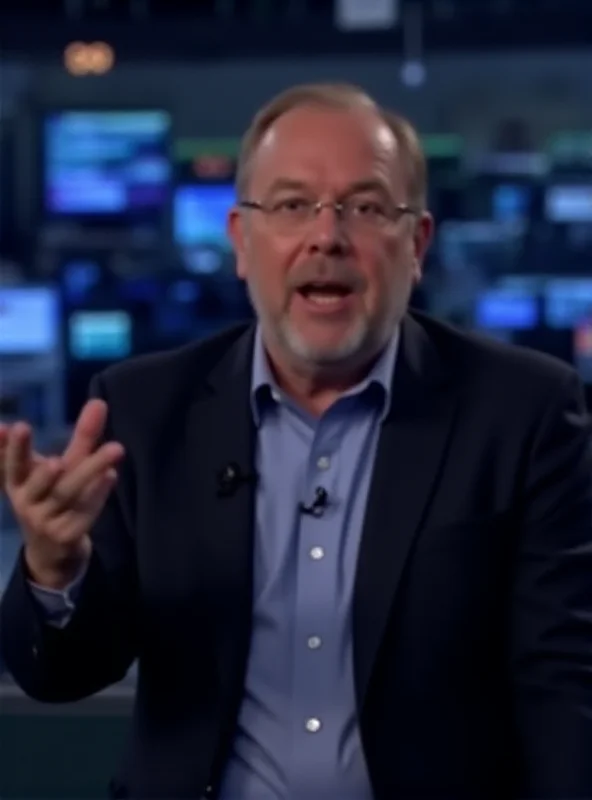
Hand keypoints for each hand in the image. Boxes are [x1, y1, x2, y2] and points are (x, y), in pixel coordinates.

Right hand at [0, 399, 124, 589]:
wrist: (53, 551)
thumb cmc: (55, 497)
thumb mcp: (64, 466)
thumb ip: (82, 436)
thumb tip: (100, 400)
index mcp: (19, 482)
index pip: (13, 463)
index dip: (13, 447)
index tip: (14, 426)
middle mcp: (27, 501)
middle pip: (43, 479)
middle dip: (45, 467)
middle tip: (54, 455)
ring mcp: (46, 521)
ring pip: (66, 495)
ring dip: (84, 474)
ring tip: (99, 460)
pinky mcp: (66, 535)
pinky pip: (82, 515)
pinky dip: (97, 497)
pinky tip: (111, 476)